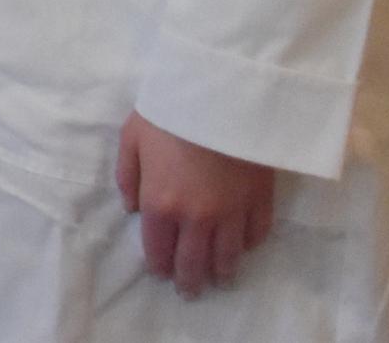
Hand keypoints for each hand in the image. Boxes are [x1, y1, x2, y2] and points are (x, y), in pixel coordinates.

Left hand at [118, 110, 276, 296]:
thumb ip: (127, 177)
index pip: (159, 249)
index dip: (158, 266)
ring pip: (228, 256)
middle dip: (190, 280)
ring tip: (219, 278)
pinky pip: (256, 234)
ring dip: (222, 271)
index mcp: (162, 205)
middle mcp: (198, 218)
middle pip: (194, 262)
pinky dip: (249, 245)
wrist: (221, 97)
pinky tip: (243, 247)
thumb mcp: (132, 139)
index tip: (160, 273)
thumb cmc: (169, 114)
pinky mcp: (260, 200)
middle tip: (189, 290)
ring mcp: (233, 212)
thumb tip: (131, 208)